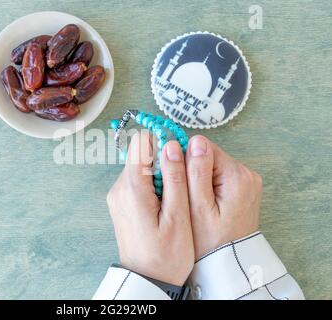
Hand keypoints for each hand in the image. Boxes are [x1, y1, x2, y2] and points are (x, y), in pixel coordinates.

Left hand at [107, 131, 193, 285]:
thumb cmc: (166, 255)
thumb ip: (175, 178)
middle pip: (142, 156)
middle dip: (164, 164)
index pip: (141, 143)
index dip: (163, 145)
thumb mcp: (178, 216)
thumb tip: (172, 144)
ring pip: (141, 169)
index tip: (179, 160)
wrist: (146, 280)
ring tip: (174, 203)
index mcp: (132, 188)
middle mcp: (119, 188)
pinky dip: (153, 188)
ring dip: (160, 177)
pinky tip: (164, 208)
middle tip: (181, 190)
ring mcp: (117, 196)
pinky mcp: (121, 202)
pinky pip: (137, 182)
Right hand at [185, 135, 261, 260]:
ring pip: (212, 166)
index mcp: (237, 176)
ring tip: (192, 201)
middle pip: (208, 156)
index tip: (175, 179)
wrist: (229, 263)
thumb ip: (196, 172)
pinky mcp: (243, 188)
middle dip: (192, 171)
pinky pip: (219, 177)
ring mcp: (247, 181)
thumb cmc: (211, 242)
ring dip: (198, 178)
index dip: (185, 160)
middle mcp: (247, 174)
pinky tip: (201, 202)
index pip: (204, 148)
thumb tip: (196, 140)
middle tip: (184, 195)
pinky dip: (207, 186)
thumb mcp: (198, 207)